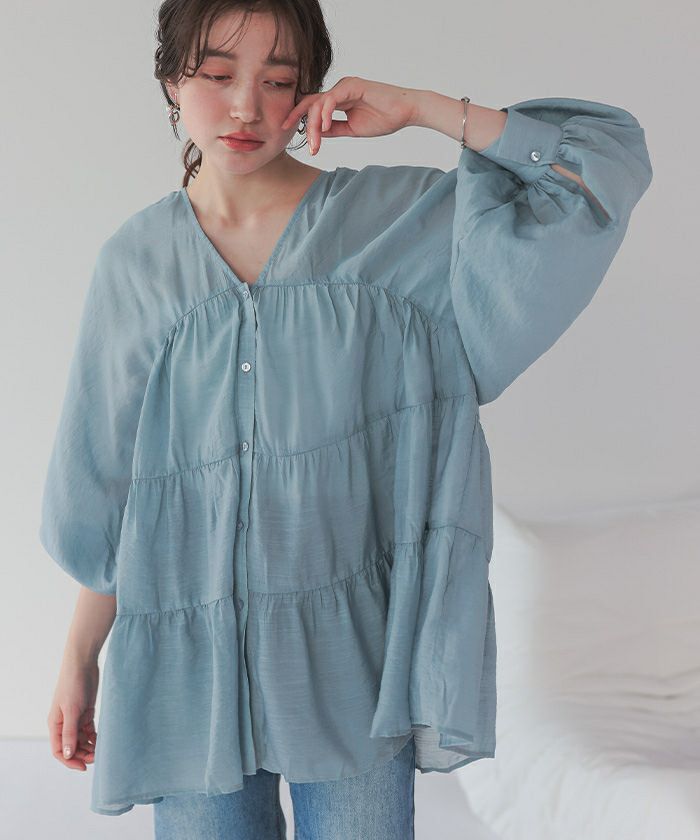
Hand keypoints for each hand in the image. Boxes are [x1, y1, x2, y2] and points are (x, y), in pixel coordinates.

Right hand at [47, 658, 99, 771]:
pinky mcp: (86, 712)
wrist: (83, 664)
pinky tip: (103, 741)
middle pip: (72, 747)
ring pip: (81, 740)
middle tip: (98, 757)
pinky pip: (89, 730)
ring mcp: (75, 718)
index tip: (84, 767)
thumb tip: (68, 754)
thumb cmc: (73, 684)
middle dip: (83, 755)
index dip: (70, 761)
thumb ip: (70, 733)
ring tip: (102, 750)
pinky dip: (95, 737)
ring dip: (90, 747)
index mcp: (55, 724)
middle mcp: (64, 723)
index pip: (59, 750)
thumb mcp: (72, 710)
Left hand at [281, 76, 419, 155]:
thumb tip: (317, 133)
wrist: (405, 112)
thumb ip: (334, 129)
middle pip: (311, 104)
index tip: (285, 129)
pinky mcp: (352, 85)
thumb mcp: (352, 129)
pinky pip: (331, 99)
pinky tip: (324, 127)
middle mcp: (339, 90)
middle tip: (298, 139)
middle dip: (300, 122)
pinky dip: (325, 113)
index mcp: (338, 100)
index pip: (312, 106)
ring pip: (319, 103)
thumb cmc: (384, 118)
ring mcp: (345, 86)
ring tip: (315, 143)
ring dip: (315, 125)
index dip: (298, 117)